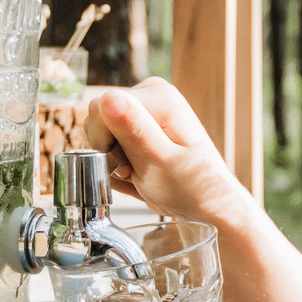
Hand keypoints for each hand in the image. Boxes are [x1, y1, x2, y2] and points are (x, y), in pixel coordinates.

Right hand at [84, 80, 254, 230]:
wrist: (205, 205)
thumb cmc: (192, 189)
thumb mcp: (160, 161)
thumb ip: (134, 129)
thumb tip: (109, 99)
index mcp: (158, 95)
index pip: (100, 106)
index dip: (105, 139)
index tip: (126, 163)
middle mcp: (149, 96)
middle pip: (96, 118)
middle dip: (109, 150)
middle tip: (134, 170)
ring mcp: (141, 113)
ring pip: (98, 132)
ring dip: (112, 159)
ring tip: (138, 173)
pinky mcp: (136, 129)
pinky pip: (107, 143)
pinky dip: (115, 163)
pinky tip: (136, 173)